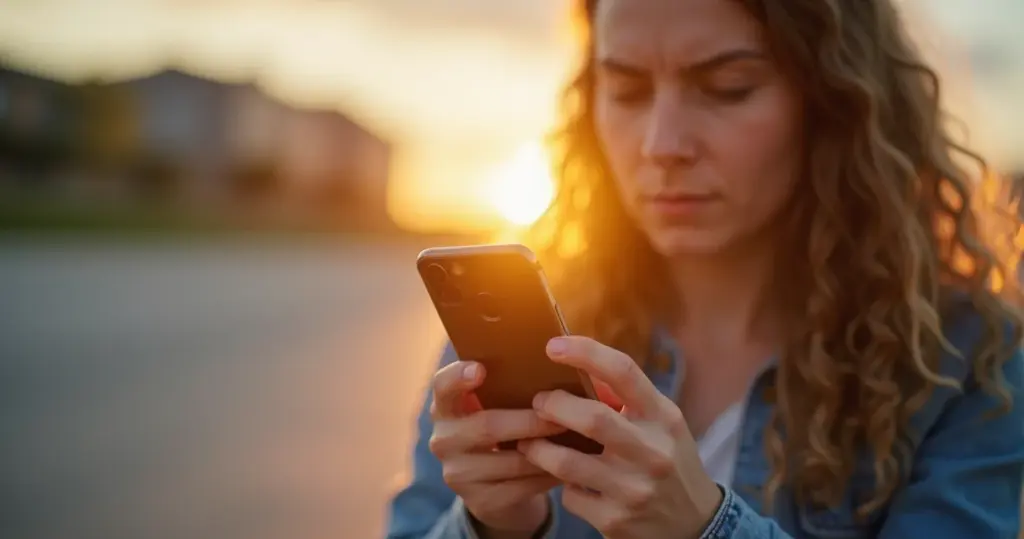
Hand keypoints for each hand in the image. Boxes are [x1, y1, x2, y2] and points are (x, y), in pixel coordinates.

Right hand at [429, 360, 565, 533]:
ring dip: (547, 449)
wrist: (495, 490)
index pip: (442, 387)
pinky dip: (550, 473)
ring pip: (510, 460)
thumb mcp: (494, 408)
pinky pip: (523, 486)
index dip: (458, 377)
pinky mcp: (481, 502)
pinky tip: (572, 465)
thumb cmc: (503, 432)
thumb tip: (556, 356)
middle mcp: (444, 440)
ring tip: (577, 438)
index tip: (480, 369)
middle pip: (486, 426)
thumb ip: (507, 386)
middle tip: (562, 413)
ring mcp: (459, 474)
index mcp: (446, 408)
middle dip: (529, 420)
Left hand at [517, 336, 723, 538]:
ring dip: (539, 449)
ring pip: (567, 462)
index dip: (586, 353)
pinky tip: (566, 482)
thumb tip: (581, 369)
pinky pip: (570, 495)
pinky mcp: (615, 520)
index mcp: (663, 417)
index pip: (624, 373)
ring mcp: (634, 489)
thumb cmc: (669, 460)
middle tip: (538, 403)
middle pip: (592, 418)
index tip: (553, 346)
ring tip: (529, 442)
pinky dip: (562, 485)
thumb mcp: (661, 425)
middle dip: (554, 406)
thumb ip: (627, 399)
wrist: (695, 524)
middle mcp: (652, 451)